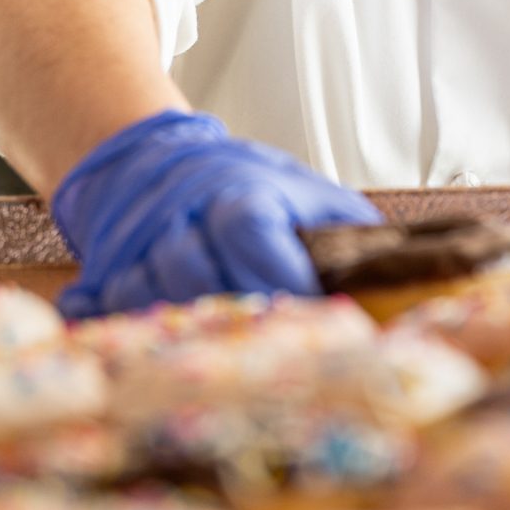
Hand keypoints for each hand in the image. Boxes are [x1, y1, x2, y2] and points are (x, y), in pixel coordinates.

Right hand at [52, 109, 384, 318]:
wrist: (153, 161)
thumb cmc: (244, 188)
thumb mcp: (305, 193)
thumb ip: (347, 229)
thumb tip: (403, 273)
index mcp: (238, 191)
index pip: (250, 229)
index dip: (277, 273)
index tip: (306, 305)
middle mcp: (181, 213)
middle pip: (194, 269)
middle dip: (235, 310)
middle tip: (270, 342)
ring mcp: (138, 241)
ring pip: (148, 290)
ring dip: (187, 326)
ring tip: (226, 348)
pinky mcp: (106, 268)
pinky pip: (108, 305)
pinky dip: (131, 328)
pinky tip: (162, 345)